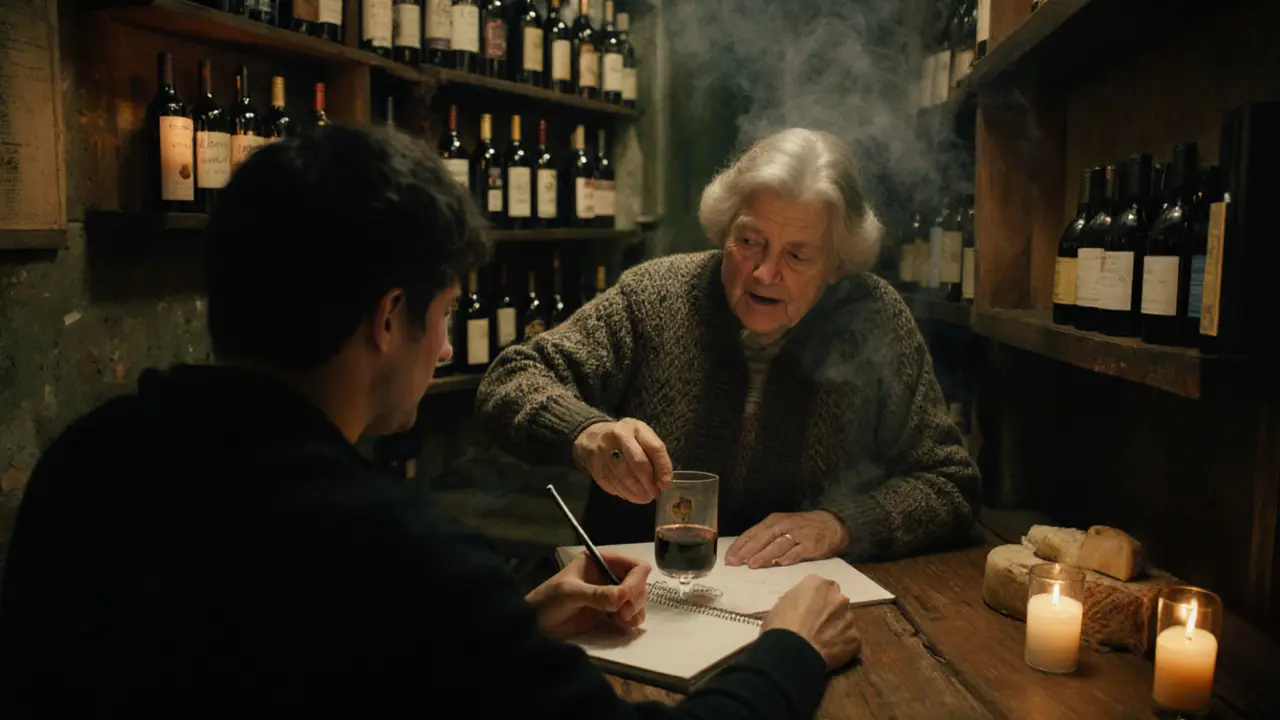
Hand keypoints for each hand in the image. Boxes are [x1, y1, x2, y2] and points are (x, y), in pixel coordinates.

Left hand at [525, 551, 650, 640]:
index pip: (633, 566)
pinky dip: (631, 620)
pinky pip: (631, 615)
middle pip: (639, 583)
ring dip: (636, 611)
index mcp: (600, 562)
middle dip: (635, 598)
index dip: (636, 581)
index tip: (627, 599)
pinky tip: (622, 625)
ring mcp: (610, 595)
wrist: (535, 625)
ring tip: (622, 621)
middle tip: (623, 614)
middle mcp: (609, 576)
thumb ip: (596, 595)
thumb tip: (622, 597)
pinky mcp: (609, 613)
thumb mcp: (569, 594)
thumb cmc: (547, 601)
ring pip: (637, 599)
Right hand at [572, 419, 673, 503]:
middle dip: (649, 482)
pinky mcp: (596, 468)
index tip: (665, 483)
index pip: (654, 448)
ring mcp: (604, 453)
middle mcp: (619, 437)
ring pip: (624, 477)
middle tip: (654, 493)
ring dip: (637, 492)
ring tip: (645, 497)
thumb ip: (653, 454)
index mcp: (635, 428)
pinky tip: (631, 495)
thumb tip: (662, 480)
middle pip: (638, 463)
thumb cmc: (624, 438)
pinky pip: (613, 485)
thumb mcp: (641, 436)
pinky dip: (625, 493)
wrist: (591, 438)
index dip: (663, 467)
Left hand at [725, 511, 848, 567]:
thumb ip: (766, 538)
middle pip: (762, 539)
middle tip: (735, 562)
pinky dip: (787, 557)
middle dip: (747, 551)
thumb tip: (745, 553)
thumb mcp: (781, 526)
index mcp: (773, 521)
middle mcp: (784, 526)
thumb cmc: (801, 528)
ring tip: (752, 564)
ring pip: (777, 545)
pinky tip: (778, 564)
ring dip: (764, 555)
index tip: (728, 557)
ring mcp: (797, 535)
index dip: (739, 545)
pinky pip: (797, 552)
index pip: (752, 533)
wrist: (831, 524)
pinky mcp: (810, 544)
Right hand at [762, 575, 861, 670]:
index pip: (820, 587)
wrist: (792, 653)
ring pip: (845, 620)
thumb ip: (797, 600)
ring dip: (837, 628)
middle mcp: (838, 597)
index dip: (814, 600)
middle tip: (816, 625)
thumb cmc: (780, 627)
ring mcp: (849, 618)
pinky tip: (829, 653)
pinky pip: (849, 640)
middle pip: (836, 601)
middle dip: (829, 611)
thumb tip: (800, 607)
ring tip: (822, 642)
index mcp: (818, 584)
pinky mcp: (855, 639)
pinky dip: (842, 646)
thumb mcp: (780, 605)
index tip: (807, 611)